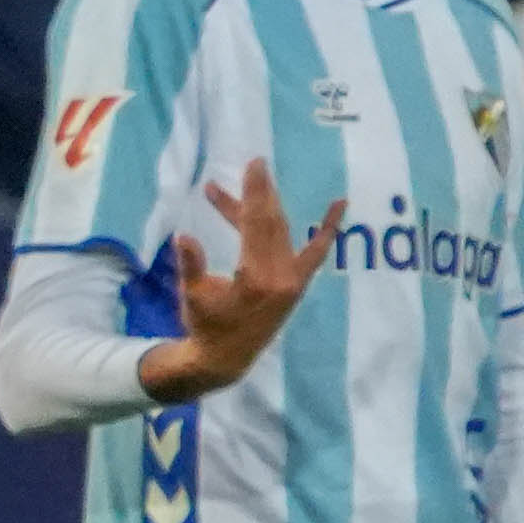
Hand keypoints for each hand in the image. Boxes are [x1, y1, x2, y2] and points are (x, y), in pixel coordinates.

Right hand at [139, 157, 314, 402]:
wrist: (227, 358)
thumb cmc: (205, 326)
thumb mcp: (192, 297)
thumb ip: (191, 266)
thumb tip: (184, 237)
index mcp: (254, 279)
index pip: (256, 226)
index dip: (253, 194)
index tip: (253, 167)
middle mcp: (280, 277)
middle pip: (272, 223)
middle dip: (263, 192)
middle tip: (256, 164)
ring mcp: (293, 280)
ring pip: (283, 232)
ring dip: (268, 206)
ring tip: (255, 183)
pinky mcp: (298, 283)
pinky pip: (316, 251)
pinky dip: (328, 227)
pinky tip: (339, 204)